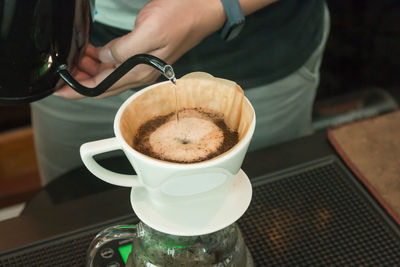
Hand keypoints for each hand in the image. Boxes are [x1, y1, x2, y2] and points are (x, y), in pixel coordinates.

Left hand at [55, 0, 225, 98]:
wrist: (202, 9)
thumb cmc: (182, 17)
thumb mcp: (150, 31)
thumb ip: (124, 49)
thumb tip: (104, 59)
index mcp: (141, 71)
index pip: (103, 87)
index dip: (79, 90)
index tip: (61, 90)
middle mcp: (141, 72)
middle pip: (103, 84)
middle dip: (80, 81)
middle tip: (62, 74)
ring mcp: (143, 63)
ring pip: (109, 74)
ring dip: (89, 69)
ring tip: (73, 60)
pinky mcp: (144, 53)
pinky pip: (117, 62)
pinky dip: (101, 60)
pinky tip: (93, 53)